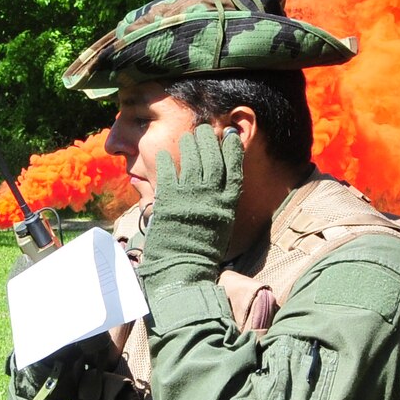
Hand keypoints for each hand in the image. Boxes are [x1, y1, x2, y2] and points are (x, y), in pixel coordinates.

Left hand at [138, 124, 243, 282]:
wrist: (184, 270)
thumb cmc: (201, 251)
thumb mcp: (220, 226)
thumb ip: (220, 204)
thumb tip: (218, 184)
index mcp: (227, 205)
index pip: (234, 169)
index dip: (232, 149)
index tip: (230, 135)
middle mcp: (212, 197)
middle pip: (213, 159)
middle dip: (209, 140)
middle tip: (204, 129)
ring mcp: (191, 197)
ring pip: (192, 161)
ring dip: (190, 144)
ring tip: (187, 136)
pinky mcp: (169, 200)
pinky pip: (168, 172)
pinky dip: (167, 160)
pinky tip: (165, 153)